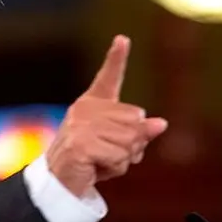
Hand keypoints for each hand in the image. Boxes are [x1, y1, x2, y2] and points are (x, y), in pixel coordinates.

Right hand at [45, 35, 167, 196]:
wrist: (60, 183)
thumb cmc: (91, 160)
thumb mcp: (119, 144)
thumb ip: (139, 132)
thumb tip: (161, 123)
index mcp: (94, 104)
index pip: (108, 78)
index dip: (116, 58)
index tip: (123, 39)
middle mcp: (86, 109)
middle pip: (136, 121)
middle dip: (132, 145)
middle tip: (109, 154)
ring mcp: (81, 126)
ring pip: (130, 142)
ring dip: (123, 159)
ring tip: (101, 162)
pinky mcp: (81, 144)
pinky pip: (118, 157)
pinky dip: (114, 169)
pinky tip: (96, 169)